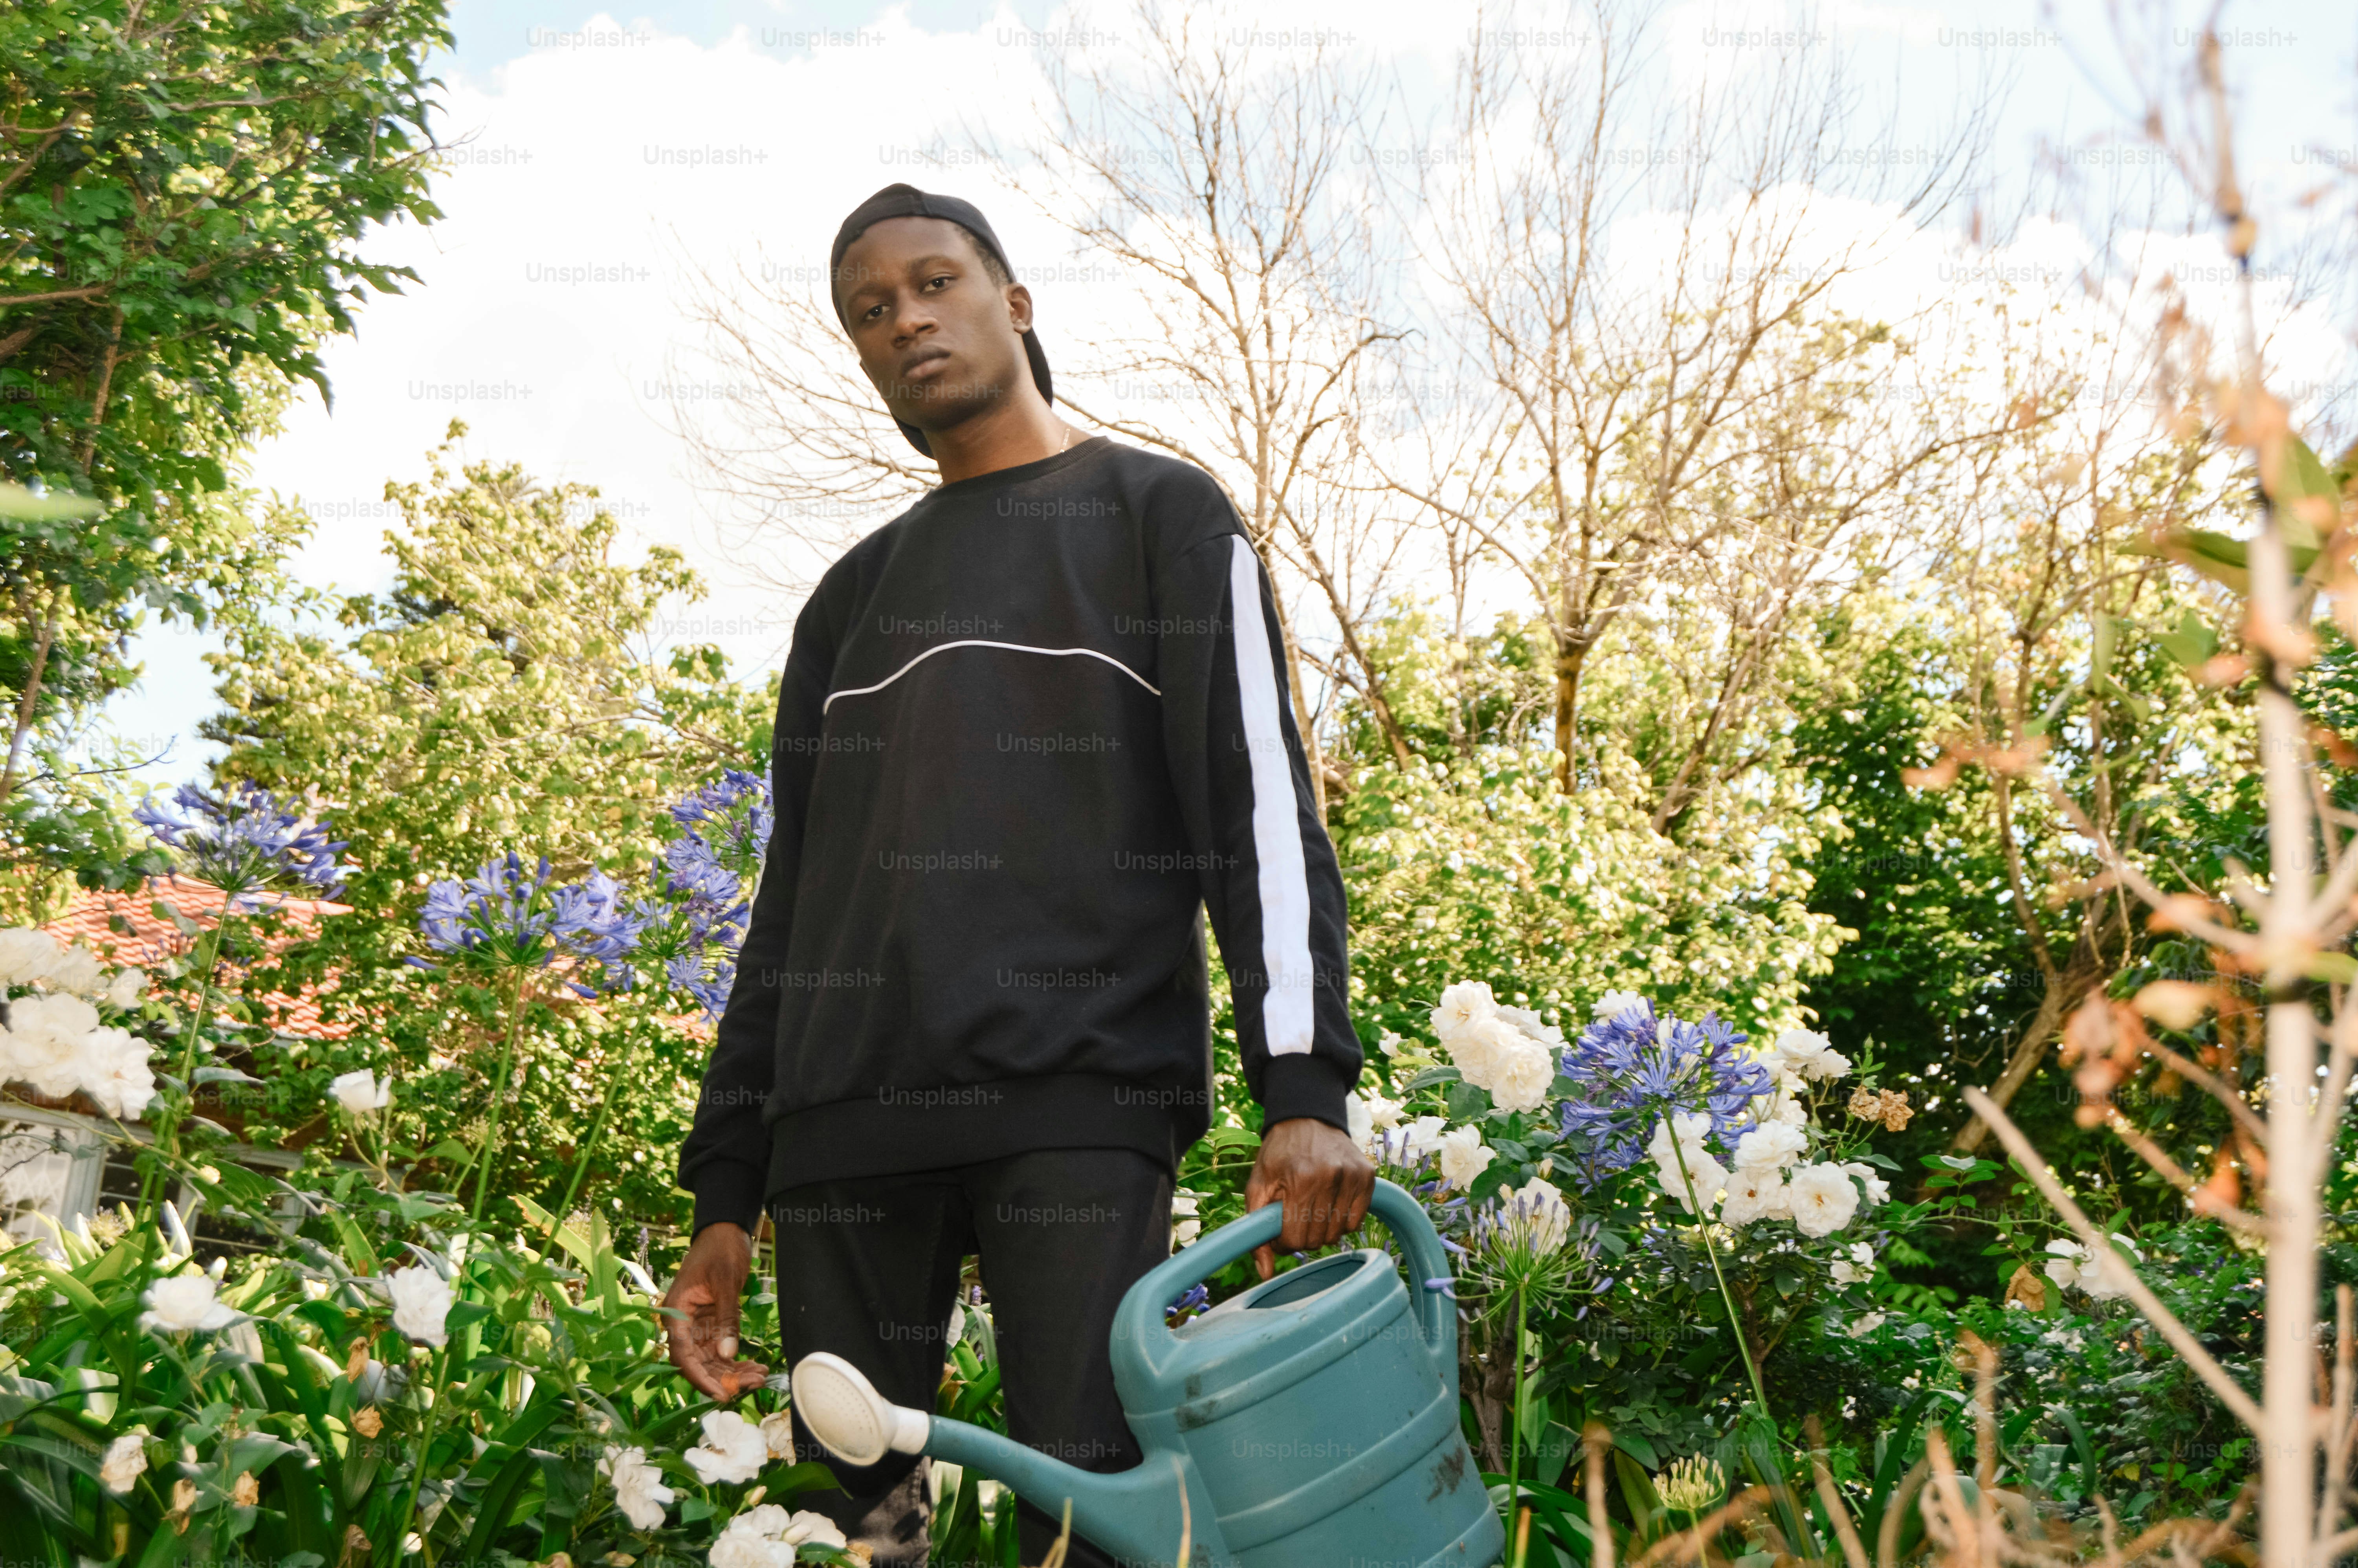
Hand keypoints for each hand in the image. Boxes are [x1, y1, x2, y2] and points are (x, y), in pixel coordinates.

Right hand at [662, 1222, 769, 1399]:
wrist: (724, 1231)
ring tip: (760, 1376)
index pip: (683, 1356)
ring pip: (711, 1360)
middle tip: (755, 1383)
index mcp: (676, 1313)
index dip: (701, 1379)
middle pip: (699, 1363)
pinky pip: (720, 1349)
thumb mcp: (725, 1282)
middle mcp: (683, 1324)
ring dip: (733, 1372)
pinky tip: (755, 1366)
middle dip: (724, 1378)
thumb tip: (728, 1354)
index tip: (722, 1394)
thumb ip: (726, 1318)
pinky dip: (736, 1360)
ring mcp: (697, 1326)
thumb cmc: (720, 1250)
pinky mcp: (711, 1324)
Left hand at [1244, 1117, 1376, 1280]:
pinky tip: (1330, 1204)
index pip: (1295, 1239)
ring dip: (1322, 1229)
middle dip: (1302, 1236)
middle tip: (1295, 1216)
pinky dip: (1342, 1221)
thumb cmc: (1279, 1155)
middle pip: (1317, 1240)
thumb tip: (1264, 1273)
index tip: (1280, 1229)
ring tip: (1312, 1208)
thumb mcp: (1258, 1186)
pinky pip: (1357, 1222)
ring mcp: (1352, 1176)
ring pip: (1338, 1234)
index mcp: (1300, 1180)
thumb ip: (1256, 1230)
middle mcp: (1330, 1177)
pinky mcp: (1368, 1176)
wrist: (1307, 1119)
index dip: (1283, 1242)